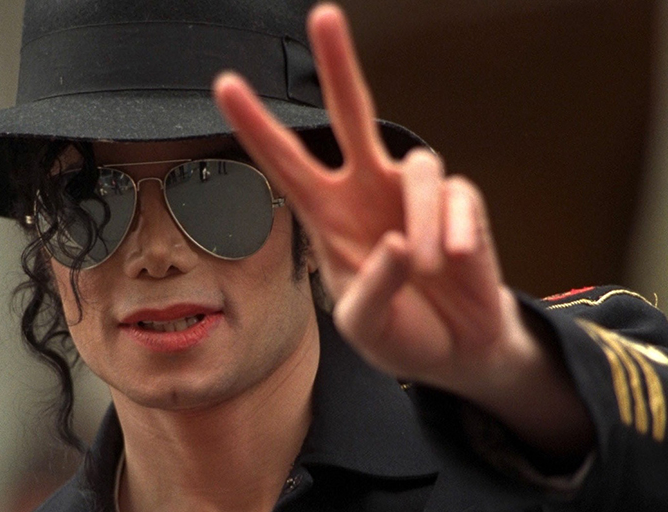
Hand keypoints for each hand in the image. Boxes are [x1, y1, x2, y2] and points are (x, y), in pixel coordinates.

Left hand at [214, 4, 594, 454]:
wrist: (457, 349)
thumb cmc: (399, 331)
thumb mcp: (365, 325)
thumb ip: (373, 289)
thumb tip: (396, 243)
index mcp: (327, 217)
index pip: (286, 164)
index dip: (257, 126)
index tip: (226, 83)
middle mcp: (367, 192)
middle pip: (351, 114)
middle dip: (339, 66)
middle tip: (324, 16)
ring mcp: (413, 195)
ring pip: (420, 164)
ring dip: (421, 221)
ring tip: (425, 268)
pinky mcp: (460, 205)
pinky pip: (459, 198)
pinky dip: (456, 230)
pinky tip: (455, 260)